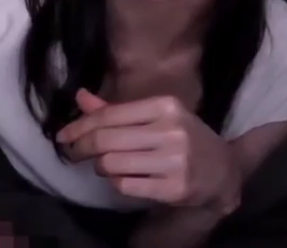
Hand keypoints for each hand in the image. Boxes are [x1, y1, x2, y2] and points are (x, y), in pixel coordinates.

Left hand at [57, 90, 241, 213]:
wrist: (223, 171)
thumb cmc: (185, 138)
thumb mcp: (157, 117)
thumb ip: (117, 110)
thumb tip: (80, 97)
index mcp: (165, 106)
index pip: (110, 115)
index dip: (80, 126)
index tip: (63, 136)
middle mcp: (171, 130)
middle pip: (106, 139)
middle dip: (81, 148)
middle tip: (73, 153)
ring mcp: (175, 161)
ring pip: (112, 164)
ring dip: (100, 167)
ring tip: (105, 165)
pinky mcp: (175, 188)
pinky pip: (126, 186)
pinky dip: (117, 183)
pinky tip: (123, 178)